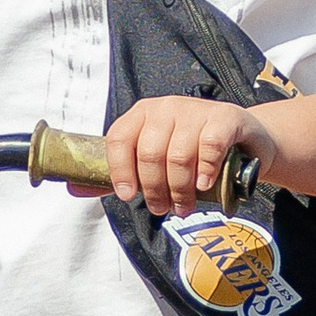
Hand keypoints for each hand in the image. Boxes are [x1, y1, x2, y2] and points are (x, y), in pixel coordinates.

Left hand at [97, 97, 279, 219]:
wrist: (244, 141)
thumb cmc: (193, 152)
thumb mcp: (154, 161)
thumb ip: (118, 175)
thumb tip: (72, 189)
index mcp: (142, 114)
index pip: (119, 138)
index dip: (119, 170)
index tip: (127, 196)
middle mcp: (166, 107)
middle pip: (149, 153)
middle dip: (153, 189)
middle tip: (162, 209)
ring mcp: (196, 110)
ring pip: (177, 155)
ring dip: (180, 190)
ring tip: (184, 206)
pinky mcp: (224, 118)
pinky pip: (209, 146)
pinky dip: (205, 172)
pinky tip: (205, 185)